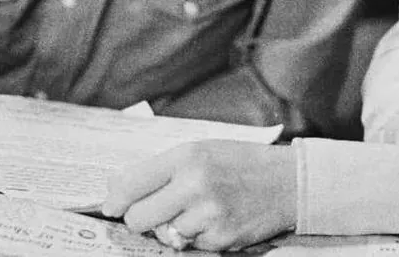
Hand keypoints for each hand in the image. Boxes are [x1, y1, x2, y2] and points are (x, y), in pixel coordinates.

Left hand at [101, 141, 295, 251]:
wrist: (287, 181)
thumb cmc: (240, 162)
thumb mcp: (200, 150)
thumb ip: (160, 167)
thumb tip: (115, 187)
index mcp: (186, 156)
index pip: (132, 183)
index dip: (115, 199)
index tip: (110, 207)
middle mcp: (195, 185)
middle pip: (139, 218)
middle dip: (141, 219)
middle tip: (154, 212)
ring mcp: (209, 215)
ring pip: (164, 235)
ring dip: (174, 228)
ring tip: (196, 211)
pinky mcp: (222, 239)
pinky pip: (191, 247)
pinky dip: (198, 238)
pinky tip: (214, 220)